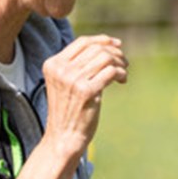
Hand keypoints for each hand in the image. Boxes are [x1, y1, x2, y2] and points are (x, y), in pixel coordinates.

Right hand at [41, 35, 126, 156]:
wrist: (63, 138)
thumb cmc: (68, 111)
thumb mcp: (66, 83)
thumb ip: (77, 65)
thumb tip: (106, 46)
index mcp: (53, 64)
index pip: (82, 42)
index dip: (102, 40)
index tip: (117, 45)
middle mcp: (61, 69)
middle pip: (96, 48)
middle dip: (115, 53)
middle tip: (124, 63)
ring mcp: (72, 80)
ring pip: (105, 58)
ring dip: (120, 63)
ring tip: (124, 72)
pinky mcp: (86, 91)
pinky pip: (111, 71)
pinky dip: (121, 73)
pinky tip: (123, 81)